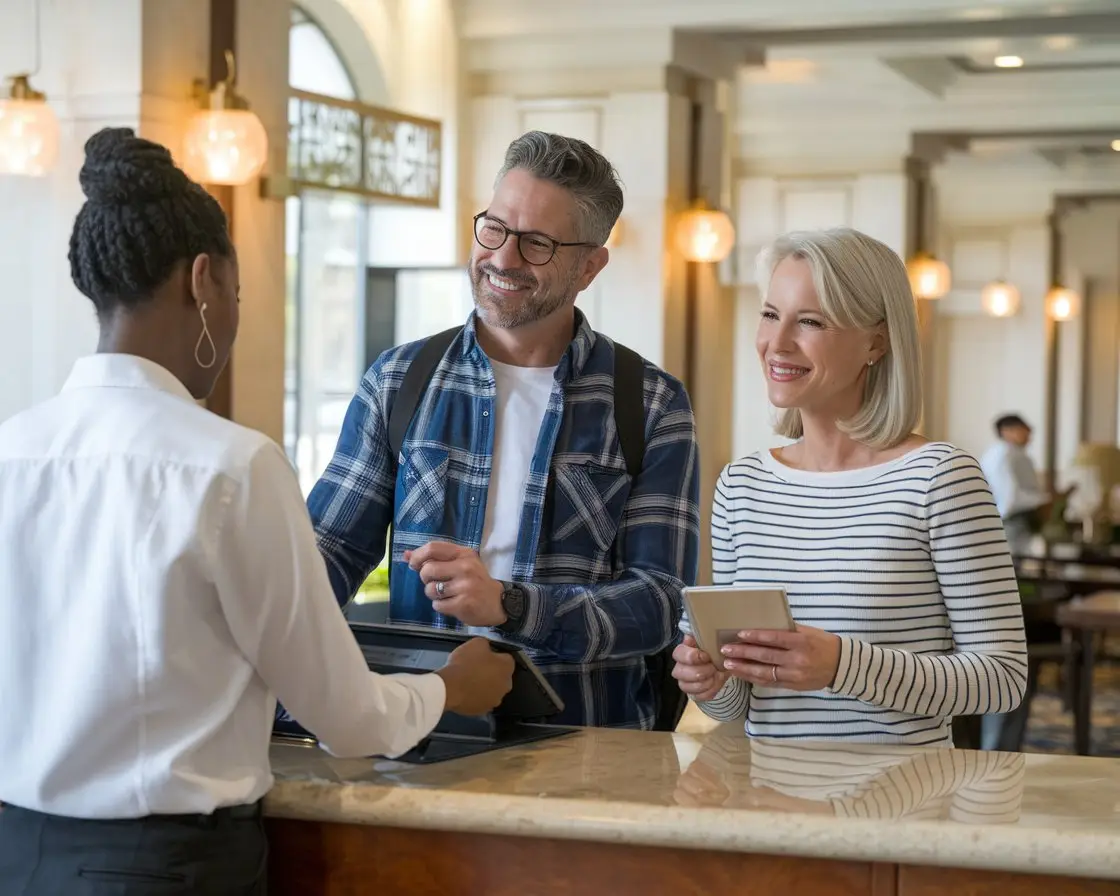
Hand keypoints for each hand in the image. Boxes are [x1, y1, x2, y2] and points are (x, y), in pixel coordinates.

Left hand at [405, 541, 504, 626]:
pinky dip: (440, 606)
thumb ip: (435, 558)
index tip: (414, 564)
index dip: (418, 556)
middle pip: (427, 569)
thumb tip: (406, 555)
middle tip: (435, 582)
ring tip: (446, 594)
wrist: (499, 602)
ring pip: (430, 589)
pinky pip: (437, 605)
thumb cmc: (476, 580)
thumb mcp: (460, 563)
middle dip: (425, 579)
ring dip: (433, 594)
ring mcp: (464, 586)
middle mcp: (465, 567)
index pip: (433, 548)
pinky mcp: (463, 604)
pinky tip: (452, 603)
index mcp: (464, 553)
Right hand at [436, 637, 514, 716]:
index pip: (506, 658)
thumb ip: (486, 645)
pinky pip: (482, 701)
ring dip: (485, 686)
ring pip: (492, 690)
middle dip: (492, 672)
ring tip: (469, 681)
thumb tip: (487, 648)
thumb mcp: (477, 642)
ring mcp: (495, 700)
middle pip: (501, 676)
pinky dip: (476, 697)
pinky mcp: (483, 710)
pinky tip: (465, 691)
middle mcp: (506, 685)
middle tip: (476, 667)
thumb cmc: (465, 663)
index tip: (483, 655)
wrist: (450, 687)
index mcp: (507, 667)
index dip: (494, 655)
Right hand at [671, 634, 728, 701]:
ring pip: (690, 686)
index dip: (693, 656)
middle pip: (682, 673)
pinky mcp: (692, 694)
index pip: (678, 654)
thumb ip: (700, 637)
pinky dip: (711, 690)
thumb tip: (690, 636)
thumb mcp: (709, 641)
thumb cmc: (712, 652)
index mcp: (681, 653)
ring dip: (708, 681)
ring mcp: (684, 683)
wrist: (720, 668)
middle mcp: (679, 668)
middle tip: (714, 667)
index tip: (706, 656)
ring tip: (717, 675)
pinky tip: (716, 682)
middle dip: (702, 671)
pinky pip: (699, 696)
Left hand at [719, 625, 840, 691]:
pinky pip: (770, 683)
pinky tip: (742, 674)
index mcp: (801, 642)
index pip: (774, 638)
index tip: (740, 634)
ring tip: (729, 664)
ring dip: (744, 669)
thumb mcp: (807, 632)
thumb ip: (787, 630)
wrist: (842, 665)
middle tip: (726, 650)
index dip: (756, 636)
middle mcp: (797, 659)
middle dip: (743, 653)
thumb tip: (762, 626)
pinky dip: (754, 678)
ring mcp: (795, 675)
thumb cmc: (823, 643)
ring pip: (765, 673)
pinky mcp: (793, 686)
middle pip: (765, 656)